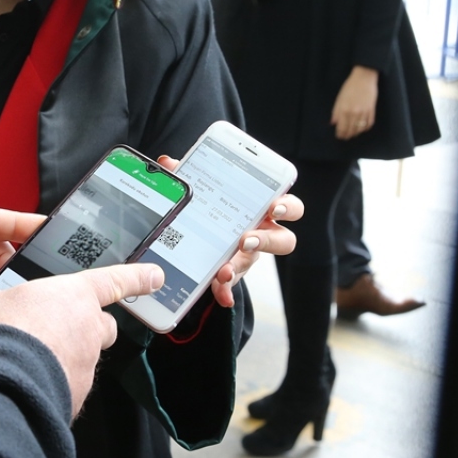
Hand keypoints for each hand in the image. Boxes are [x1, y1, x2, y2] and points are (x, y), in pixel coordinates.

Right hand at [0, 263, 164, 418]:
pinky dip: (54, 384)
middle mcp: (88, 330)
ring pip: (84, 358)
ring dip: (64, 357)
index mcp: (73, 295)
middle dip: (86, 326)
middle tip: (57, 327)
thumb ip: (6, 302)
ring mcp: (85, 366)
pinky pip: (70, 386)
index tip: (155, 276)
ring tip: (29, 360)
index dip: (137, 277)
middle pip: (102, 326)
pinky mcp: (77, 397)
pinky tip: (28, 383)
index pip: (115, 281)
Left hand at [156, 155, 303, 302]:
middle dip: (267, 240)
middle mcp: (261, 233)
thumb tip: (168, 163)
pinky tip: (219, 294)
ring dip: (240, 266)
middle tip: (247, 239)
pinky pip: (230, 284)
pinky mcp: (230, 272)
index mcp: (261, 208)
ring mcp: (247, 255)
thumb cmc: (212, 206)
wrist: (200, 232)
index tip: (274, 207)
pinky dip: (225, 290)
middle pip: (283, 240)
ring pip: (255, 263)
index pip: (288, 205)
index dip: (287, 207)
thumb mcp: (202, 190)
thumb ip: (190, 175)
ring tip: (224, 269)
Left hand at [331, 66, 379, 139]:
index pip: (342, 128)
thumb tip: (333, 124)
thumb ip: (335, 112)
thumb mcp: (339, 99)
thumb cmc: (349, 87)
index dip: (340, 134)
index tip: (339, 136)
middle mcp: (354, 113)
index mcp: (344, 110)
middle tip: (345, 137)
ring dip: (356, 133)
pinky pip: (369, 124)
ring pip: (360, 129)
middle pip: (351, 130)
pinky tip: (361, 129)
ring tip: (352, 134)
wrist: (364, 78)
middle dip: (347, 135)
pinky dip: (365, 128)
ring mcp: (364, 112)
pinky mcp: (372, 110)